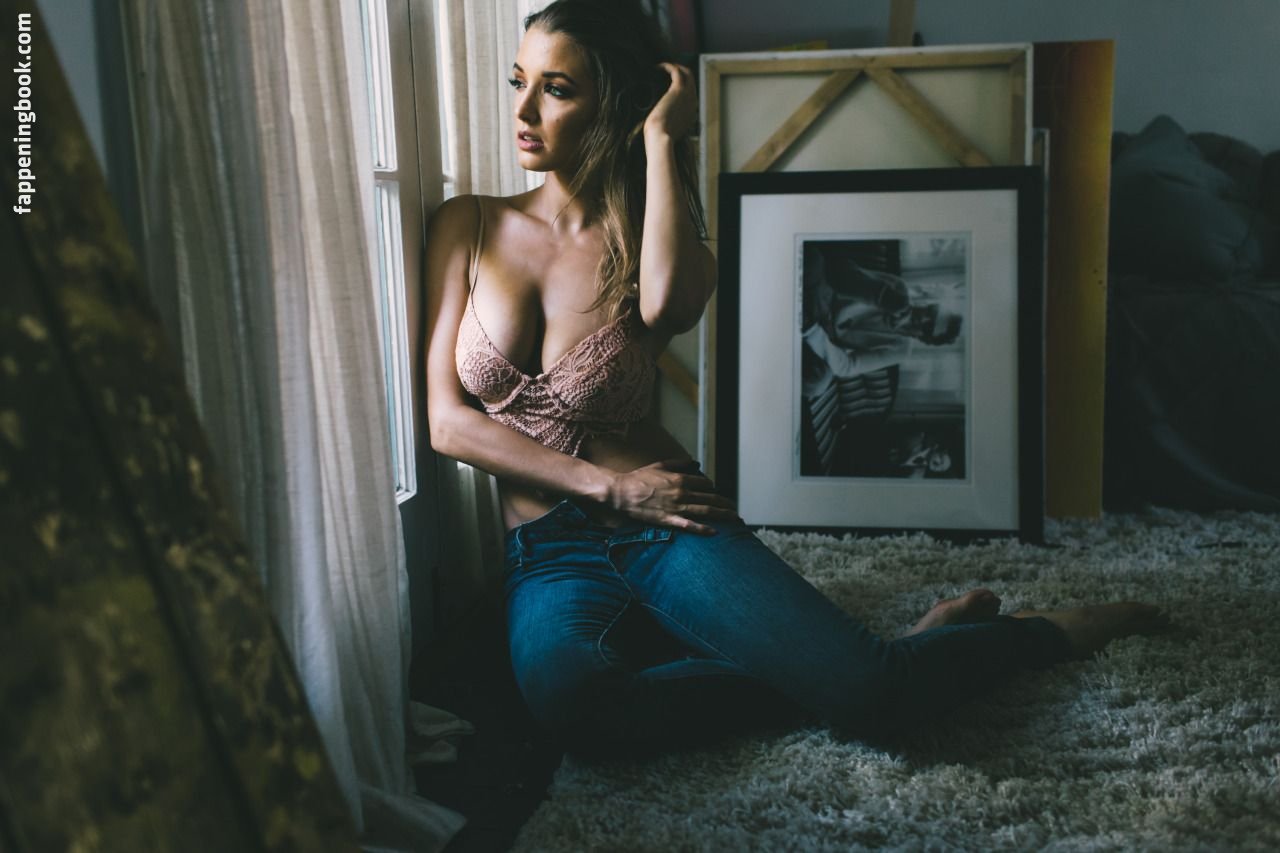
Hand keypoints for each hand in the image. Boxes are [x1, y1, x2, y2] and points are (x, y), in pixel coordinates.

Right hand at [606, 459, 740, 534]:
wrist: (622, 492)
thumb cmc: (639, 478)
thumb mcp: (660, 465)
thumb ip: (679, 463)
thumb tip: (695, 462)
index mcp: (680, 478)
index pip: (705, 483)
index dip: (713, 488)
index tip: (716, 493)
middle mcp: (682, 492)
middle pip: (711, 497)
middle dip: (725, 503)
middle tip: (734, 508)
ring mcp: (676, 507)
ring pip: (706, 511)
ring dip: (722, 514)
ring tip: (734, 518)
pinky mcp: (668, 520)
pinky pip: (690, 525)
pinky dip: (703, 529)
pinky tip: (715, 532)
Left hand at [643, 63, 697, 143]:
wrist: (661, 137)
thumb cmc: (659, 137)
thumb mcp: (666, 130)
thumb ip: (667, 124)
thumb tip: (656, 120)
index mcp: (691, 113)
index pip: (690, 93)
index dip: (680, 86)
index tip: (667, 83)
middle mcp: (693, 102)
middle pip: (691, 80)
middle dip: (680, 72)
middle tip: (665, 71)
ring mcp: (688, 95)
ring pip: (687, 73)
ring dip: (675, 67)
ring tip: (661, 67)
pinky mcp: (678, 90)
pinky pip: (676, 71)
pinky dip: (668, 66)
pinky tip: (657, 67)